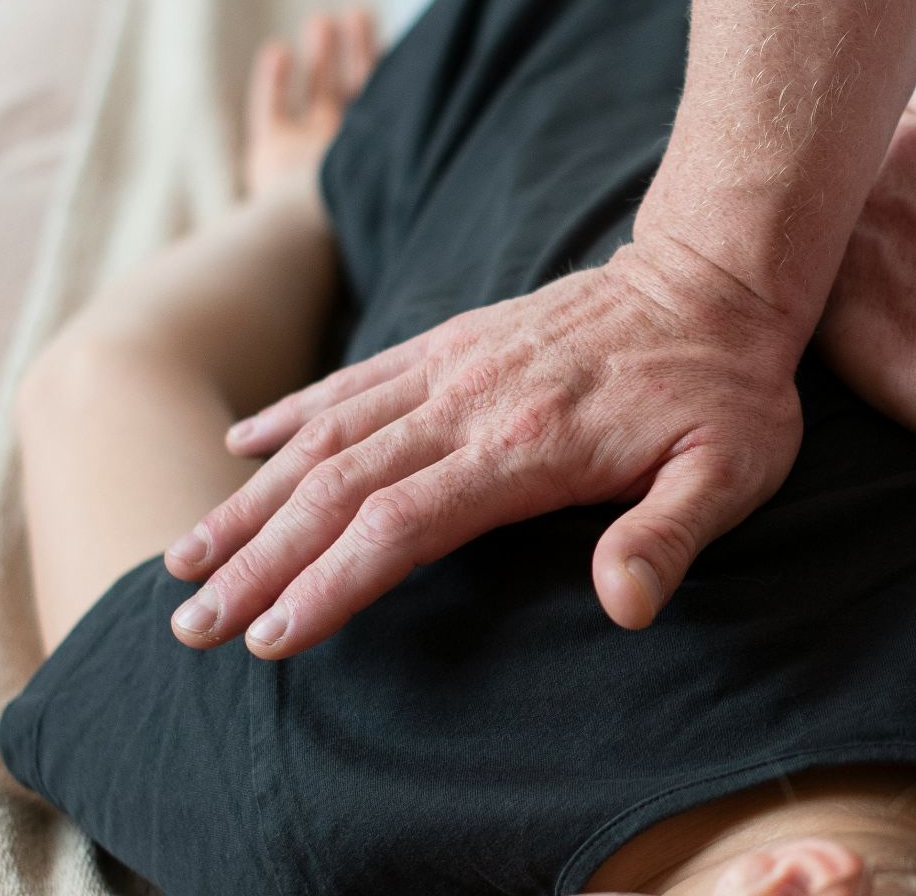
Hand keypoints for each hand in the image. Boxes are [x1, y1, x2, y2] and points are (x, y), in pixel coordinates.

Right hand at [165, 238, 804, 654]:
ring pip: (328, 435)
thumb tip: (625, 607)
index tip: (269, 638)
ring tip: (185, 557)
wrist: (718, 277)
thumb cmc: (729, 390)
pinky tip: (243, 443)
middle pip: (340, 487)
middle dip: (258, 559)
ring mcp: (455, 365)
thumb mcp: (731, 469)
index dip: (330, 584)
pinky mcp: (455, 341)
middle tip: (190, 624)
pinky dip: (293, 412)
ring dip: (253, 498)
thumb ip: (671, 534)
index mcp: (528, 446)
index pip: (402, 525)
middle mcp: (472, 401)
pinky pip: (356, 378)